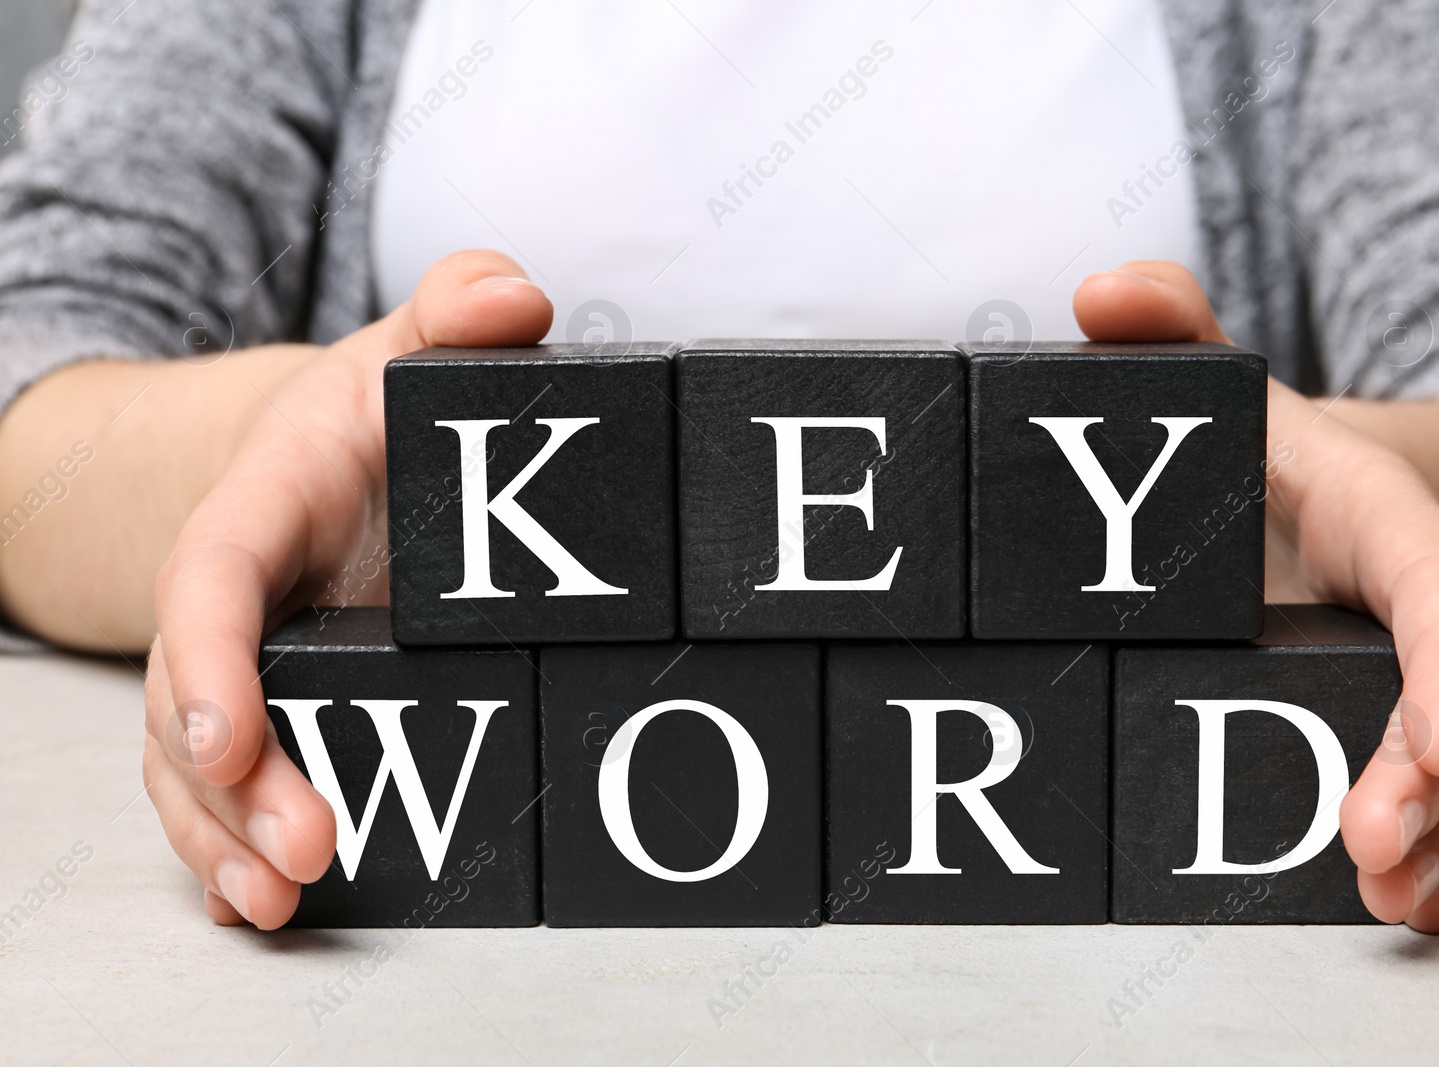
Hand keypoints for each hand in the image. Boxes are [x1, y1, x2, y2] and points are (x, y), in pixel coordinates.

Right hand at [144, 250, 552, 927]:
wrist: (329, 456)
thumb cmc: (370, 414)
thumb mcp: (411, 351)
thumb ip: (460, 310)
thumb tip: (514, 298)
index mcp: (256, 508)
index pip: (210, 580)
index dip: (212, 660)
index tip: (227, 735)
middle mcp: (235, 601)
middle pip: (196, 697)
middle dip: (234, 786)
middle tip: (304, 851)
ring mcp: (248, 665)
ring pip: (199, 764)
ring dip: (230, 838)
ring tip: (280, 900)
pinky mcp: (276, 711)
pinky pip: (232, 787)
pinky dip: (238, 845)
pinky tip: (266, 902)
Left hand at [1075, 262, 1438, 932]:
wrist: (1312, 496)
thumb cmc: (1260, 452)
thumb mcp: (1219, 380)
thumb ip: (1168, 327)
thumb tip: (1100, 292)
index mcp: (1387, 520)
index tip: (1434, 734)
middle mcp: (1416, 610)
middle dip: (1431, 779)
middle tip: (1373, 840)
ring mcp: (1408, 680)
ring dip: (1432, 836)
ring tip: (1385, 892)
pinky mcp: (1384, 730)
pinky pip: (1430, 799)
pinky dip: (1422, 855)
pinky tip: (1401, 903)